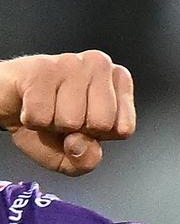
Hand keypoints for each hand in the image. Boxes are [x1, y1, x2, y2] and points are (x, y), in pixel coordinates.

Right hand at [0, 50, 135, 175]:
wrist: (9, 105)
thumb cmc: (48, 121)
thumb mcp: (75, 156)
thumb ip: (87, 161)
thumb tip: (81, 146)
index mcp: (119, 82)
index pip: (125, 129)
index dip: (99, 137)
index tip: (86, 124)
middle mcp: (100, 65)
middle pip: (102, 124)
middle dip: (77, 131)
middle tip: (65, 116)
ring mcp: (72, 62)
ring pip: (71, 120)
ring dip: (52, 124)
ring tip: (49, 108)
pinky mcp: (42, 67)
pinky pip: (41, 115)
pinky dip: (32, 120)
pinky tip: (32, 104)